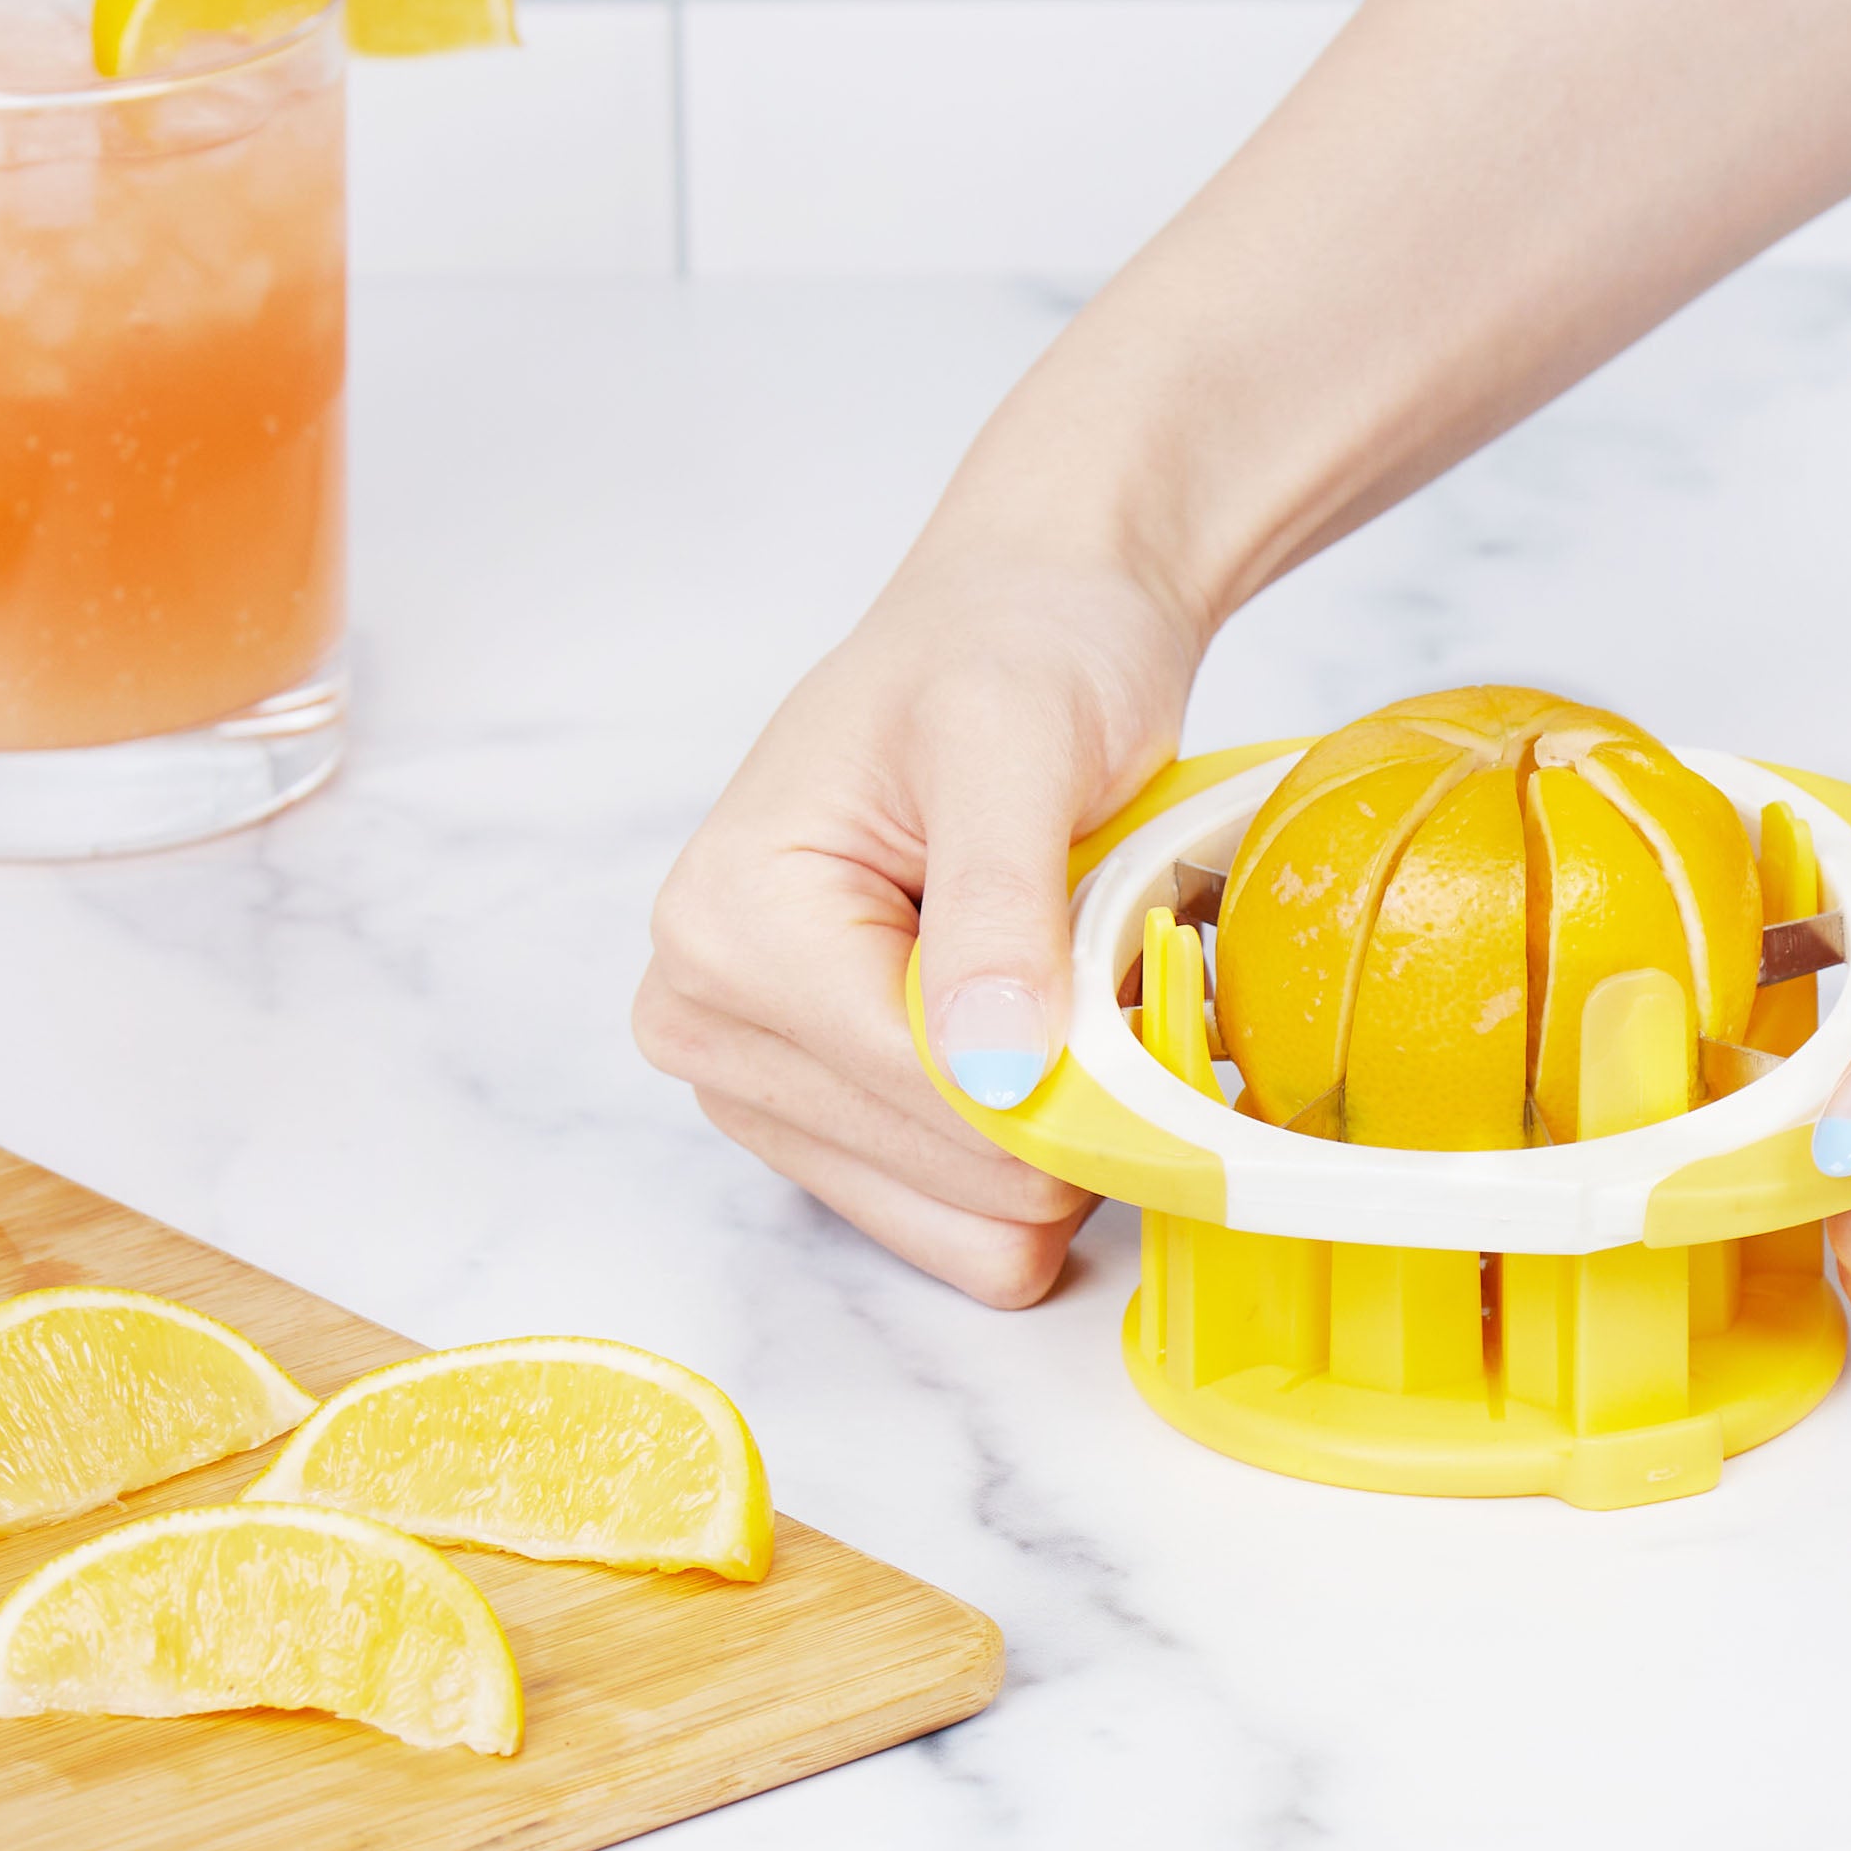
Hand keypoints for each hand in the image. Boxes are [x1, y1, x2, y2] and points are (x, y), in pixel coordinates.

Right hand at [634, 551, 1199, 1306]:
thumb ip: (997, 906)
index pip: (927, 1095)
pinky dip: (1040, 1153)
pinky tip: (1046, 1038)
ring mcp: (759, 1084)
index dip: (1071, 1067)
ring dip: (1058, 1124)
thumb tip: (991, 1071)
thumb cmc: (1012, 653)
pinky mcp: (822, 1124)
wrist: (1023, 623)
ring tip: (1066, 983)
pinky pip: (962, 1225)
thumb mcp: (1014, 741)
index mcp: (726, 928)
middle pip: (949, 1177)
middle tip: (1097, 951)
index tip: (1143, 976)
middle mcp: (707, 1020)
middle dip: (1062, 1089)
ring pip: (964, 1226)